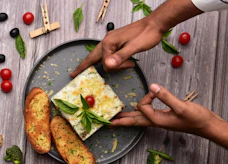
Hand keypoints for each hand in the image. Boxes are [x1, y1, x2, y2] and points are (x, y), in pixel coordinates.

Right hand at [70, 0, 202, 77]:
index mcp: (109, 42)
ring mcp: (111, 41)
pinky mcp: (116, 42)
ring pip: (100, 55)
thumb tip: (107, 65)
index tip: (130, 64)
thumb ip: (120, 57)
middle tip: (73, 73)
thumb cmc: (146, 35)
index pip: (106, 62)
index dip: (117, 67)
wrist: (154, 25)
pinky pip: (107, 53)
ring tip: (120, 65)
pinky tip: (111, 62)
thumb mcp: (134, 47)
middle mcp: (107, 41)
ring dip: (104, 63)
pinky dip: (108, 59)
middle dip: (84, 65)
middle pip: (93, 56)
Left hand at [112, 84, 227, 150]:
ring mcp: (159, 120)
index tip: (156, 91)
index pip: (142, 107)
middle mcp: (155, 122)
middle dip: (120, 121)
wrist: (207, 126)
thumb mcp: (181, 107)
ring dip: (127, 118)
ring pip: (139, 119)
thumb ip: (166, 97)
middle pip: (133, 121)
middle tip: (106, 123)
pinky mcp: (164, 117)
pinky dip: (138, 114)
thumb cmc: (196, 118)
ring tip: (117, 119)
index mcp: (157, 120)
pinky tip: (137, 112)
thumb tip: (152, 87)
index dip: (147, 96)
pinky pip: (146, 116)